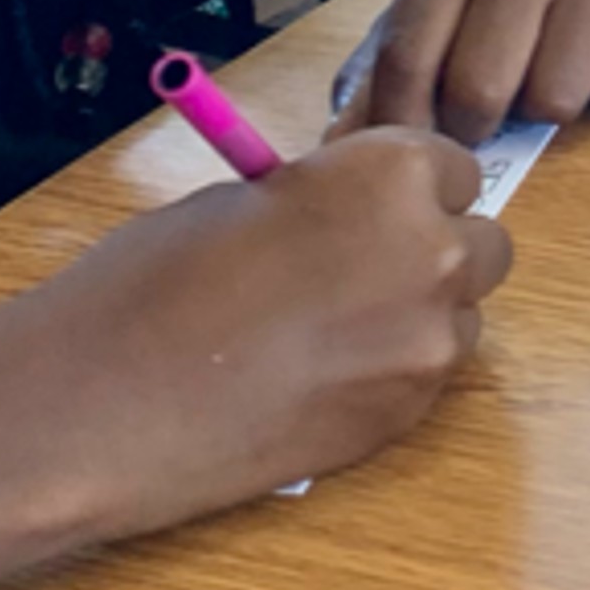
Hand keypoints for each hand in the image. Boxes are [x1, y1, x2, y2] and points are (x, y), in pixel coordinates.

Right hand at [25, 130, 509, 536]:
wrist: (109, 402)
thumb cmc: (157, 278)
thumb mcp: (249, 197)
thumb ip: (326, 200)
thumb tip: (353, 214)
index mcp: (394, 175)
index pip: (452, 167)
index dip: (407, 190)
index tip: (369, 208)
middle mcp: (435, 253)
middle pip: (480, 247)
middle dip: (433, 252)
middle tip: (360, 270)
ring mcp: (427, 346)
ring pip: (458, 321)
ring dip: (416, 319)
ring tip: (326, 334)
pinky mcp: (405, 421)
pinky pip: (424, 381)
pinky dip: (388, 375)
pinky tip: (314, 382)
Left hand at [347, 0, 589, 146]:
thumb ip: (383, 60)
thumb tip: (339, 145)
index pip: (406, 63)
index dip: (404, 125)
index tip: (419, 140)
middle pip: (479, 94)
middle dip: (478, 123)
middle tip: (491, 105)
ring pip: (556, 100)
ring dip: (549, 107)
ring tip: (550, 65)